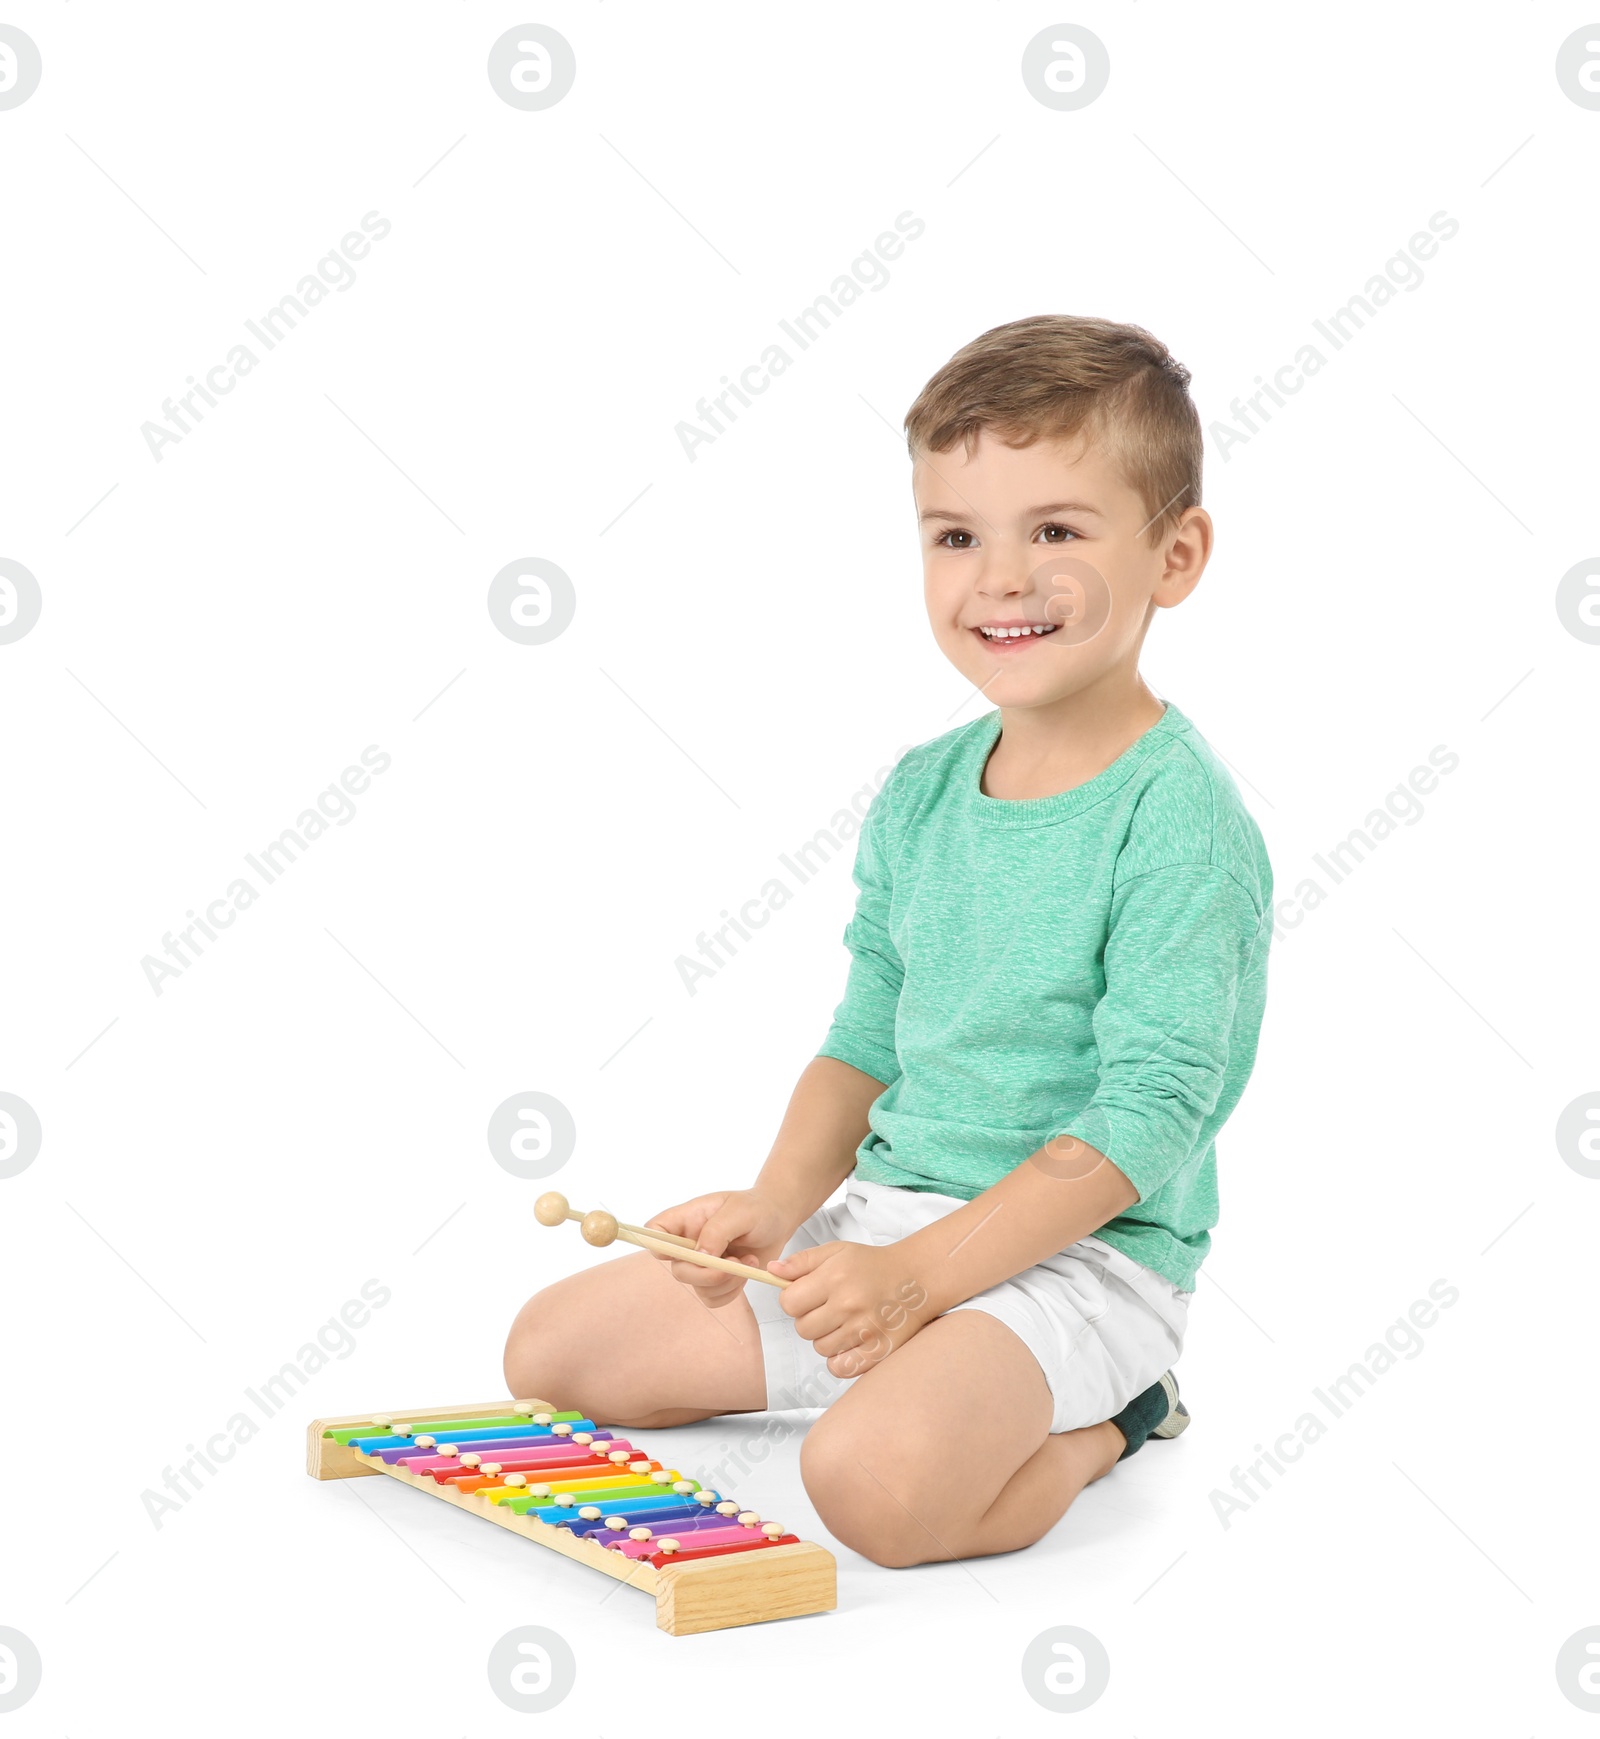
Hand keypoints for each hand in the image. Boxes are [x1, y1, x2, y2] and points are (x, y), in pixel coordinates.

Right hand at [644, 1189, 796, 1308]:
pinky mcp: (717, 1281)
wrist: (777, 1220)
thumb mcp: (739, 1211)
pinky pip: (714, 1299)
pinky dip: (732, 1291)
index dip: (659, 1245)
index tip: (683, 1252)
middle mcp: (689, 1244)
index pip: (655, 1232)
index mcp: (686, 1219)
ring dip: (727, 1281)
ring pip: (699, 1288)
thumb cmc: (756, 1209)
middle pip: (679, 1270)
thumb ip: (717, 1231)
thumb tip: (700, 1256)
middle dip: (707, 1273)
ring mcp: (702, 1264)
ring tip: (747, 1260)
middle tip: (732, 1263)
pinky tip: (746, 1270)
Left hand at [768, 1240, 931, 1377]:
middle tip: (828, 1308)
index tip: (806, 1296)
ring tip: (843, 1322)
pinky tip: (849, 1341)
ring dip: (826, 1338)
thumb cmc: (873, 1264)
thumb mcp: (836, 1252)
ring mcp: (864, 1330)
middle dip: (809, 1319)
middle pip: (802, 1329)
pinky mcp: (877, 1350)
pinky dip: (840, 1358)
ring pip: (820, 1348)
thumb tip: (771, 1271)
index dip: (793, 1300)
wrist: (917, 1277)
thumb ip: (802, 1262)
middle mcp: (849, 1305)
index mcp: (835, 1278)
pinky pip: (840, 1367)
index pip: (789, 1303)